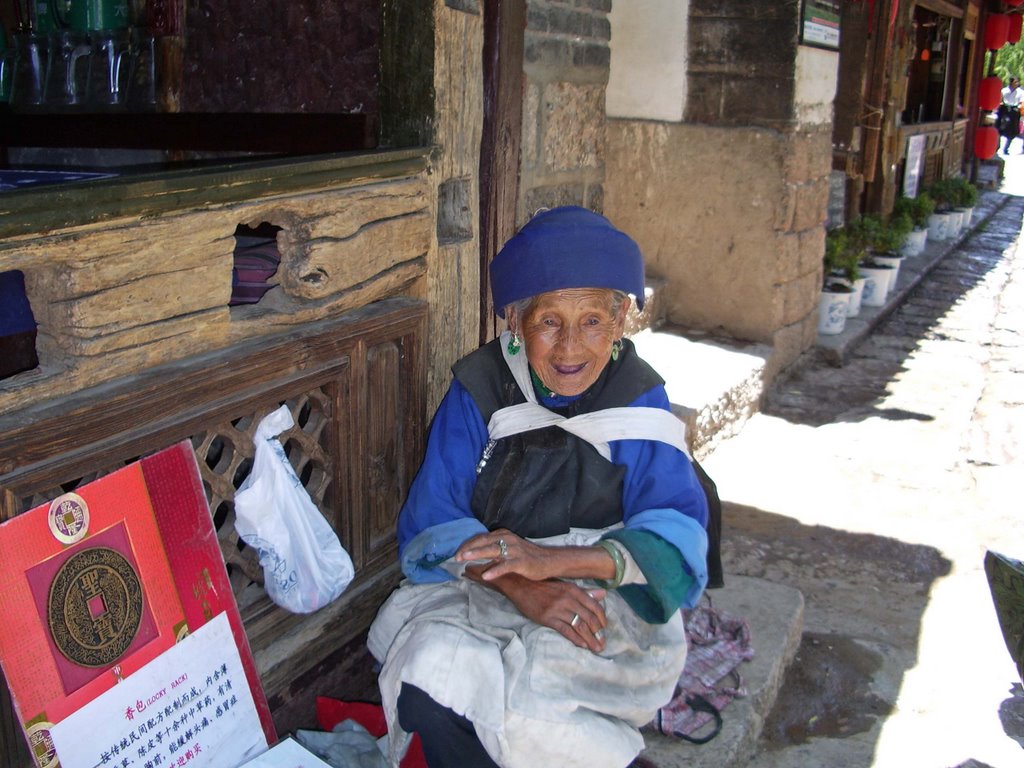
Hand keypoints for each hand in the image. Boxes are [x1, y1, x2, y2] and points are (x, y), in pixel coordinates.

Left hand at [456, 529, 555, 581]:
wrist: (549, 561)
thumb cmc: (526, 556)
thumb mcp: (508, 549)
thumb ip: (493, 549)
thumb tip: (475, 555)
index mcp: (503, 535)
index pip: (481, 538)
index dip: (468, 545)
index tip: (457, 553)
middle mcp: (507, 539)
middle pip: (483, 542)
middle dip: (468, 549)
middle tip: (456, 557)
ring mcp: (514, 550)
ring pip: (493, 550)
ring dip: (478, 554)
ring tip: (465, 559)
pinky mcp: (521, 562)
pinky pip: (505, 566)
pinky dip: (495, 570)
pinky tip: (485, 576)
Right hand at [465, 567, 607, 651]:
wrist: (521, 584)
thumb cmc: (544, 586)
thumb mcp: (565, 586)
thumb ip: (585, 592)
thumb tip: (603, 594)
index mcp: (574, 590)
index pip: (594, 606)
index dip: (602, 619)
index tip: (604, 628)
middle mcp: (568, 598)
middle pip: (589, 618)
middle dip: (598, 633)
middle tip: (603, 643)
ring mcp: (557, 608)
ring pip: (579, 625)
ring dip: (590, 639)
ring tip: (596, 648)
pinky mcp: (547, 617)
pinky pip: (565, 630)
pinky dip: (576, 638)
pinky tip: (582, 645)